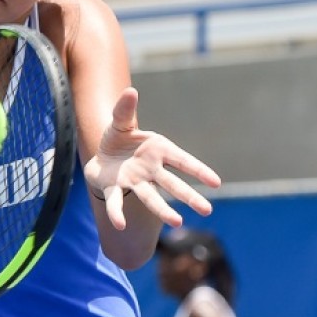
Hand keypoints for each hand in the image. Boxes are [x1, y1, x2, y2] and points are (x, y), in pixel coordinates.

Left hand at [83, 87, 220, 229]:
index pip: (182, 161)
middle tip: (207, 210)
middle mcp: (150, 170)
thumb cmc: (118, 139)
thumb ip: (125, 109)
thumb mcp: (120, 122)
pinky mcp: (115, 190)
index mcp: (158, 151)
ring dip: (163, 211)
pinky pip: (116, 203)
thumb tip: (131, 91)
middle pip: (173, 184)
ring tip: (177, 223)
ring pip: (151, 198)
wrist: (100, 156)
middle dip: (189, 196)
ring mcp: (134, 182)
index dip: (199, 171)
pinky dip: (117, 213)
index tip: (216, 182)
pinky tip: (120, 225)